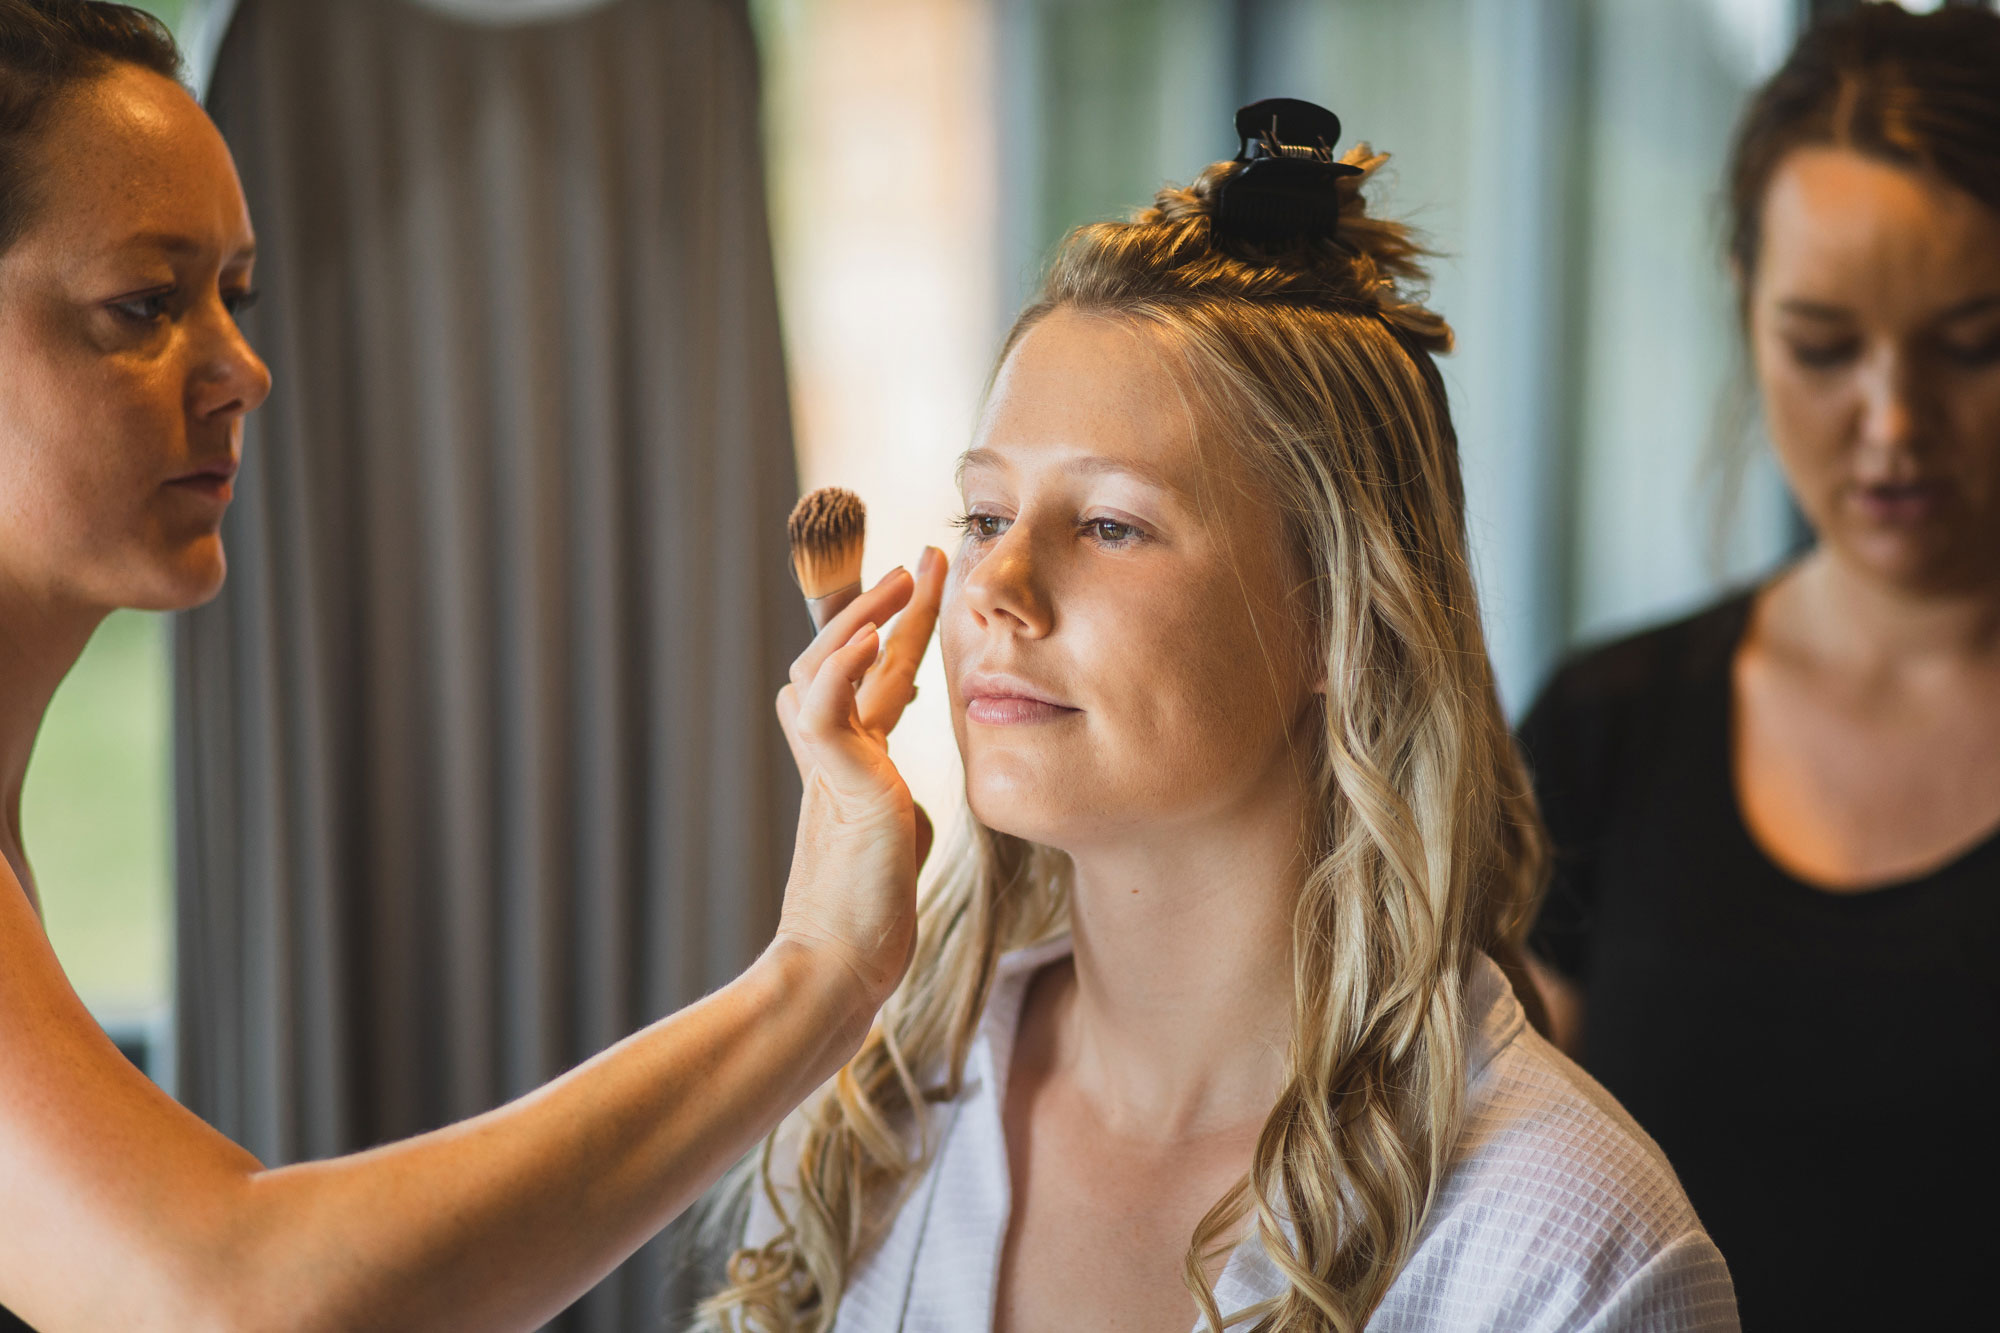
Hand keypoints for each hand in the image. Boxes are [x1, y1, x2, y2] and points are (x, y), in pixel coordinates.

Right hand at [772, 550, 946, 1007]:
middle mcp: (833, 755)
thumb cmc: (869, 918)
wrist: (839, 967)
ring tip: (904, 577)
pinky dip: (843, 669)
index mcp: (854, 763)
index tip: (928, 576)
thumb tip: (909, 796)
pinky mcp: (836, 785)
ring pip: (824, 668)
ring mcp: (829, 766)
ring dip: (862, 617)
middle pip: (841, 655)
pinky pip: (828, 711)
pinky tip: (870, 639)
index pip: (874, 675)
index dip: (899, 624)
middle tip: (926, 555)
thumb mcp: (896, 840)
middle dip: (881, 601)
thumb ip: (898, 803)